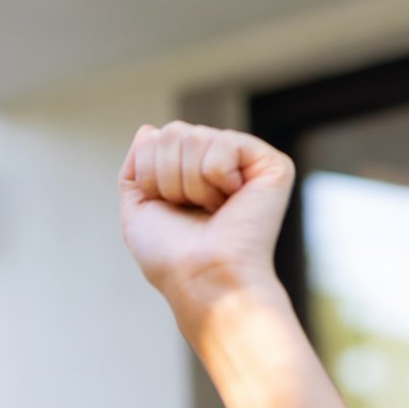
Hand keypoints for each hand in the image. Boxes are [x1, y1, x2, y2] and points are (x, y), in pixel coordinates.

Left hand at [118, 123, 292, 310]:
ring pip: (195, 136)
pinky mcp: (272, 164)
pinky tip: (231, 200)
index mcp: (190, 172)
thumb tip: (148, 129)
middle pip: (173, 132)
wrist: (202, 278)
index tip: (167, 207)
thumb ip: (137, 167)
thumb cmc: (171, 256)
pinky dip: (215, 176)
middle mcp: (219, 163)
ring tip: (210, 209)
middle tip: (189, 210)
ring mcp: (246, 161)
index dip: (148, 174)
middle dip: (167, 176)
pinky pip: (223, 142)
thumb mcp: (138, 209)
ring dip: (189, 182)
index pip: (155, 139)